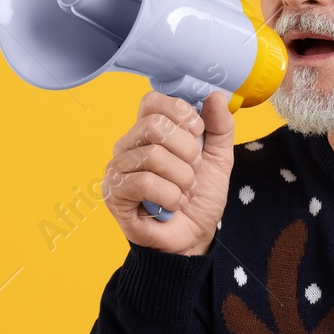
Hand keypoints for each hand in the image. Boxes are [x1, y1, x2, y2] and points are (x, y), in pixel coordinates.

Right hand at [104, 90, 233, 255]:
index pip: (152, 101)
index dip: (180, 113)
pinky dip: (170, 196)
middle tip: (193, 171)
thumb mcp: (219, 159)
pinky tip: (173, 205)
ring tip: (184, 192)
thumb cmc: (199, 198)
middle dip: (187, 151)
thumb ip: (219, 126)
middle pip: (154, 125)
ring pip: (153, 156)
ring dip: (182, 179)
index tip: (198, 133)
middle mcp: (128, 146)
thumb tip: (215, 95)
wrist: (193, 239)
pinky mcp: (114, 194)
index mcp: (148, 131)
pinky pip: (144, 182)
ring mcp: (118, 169)